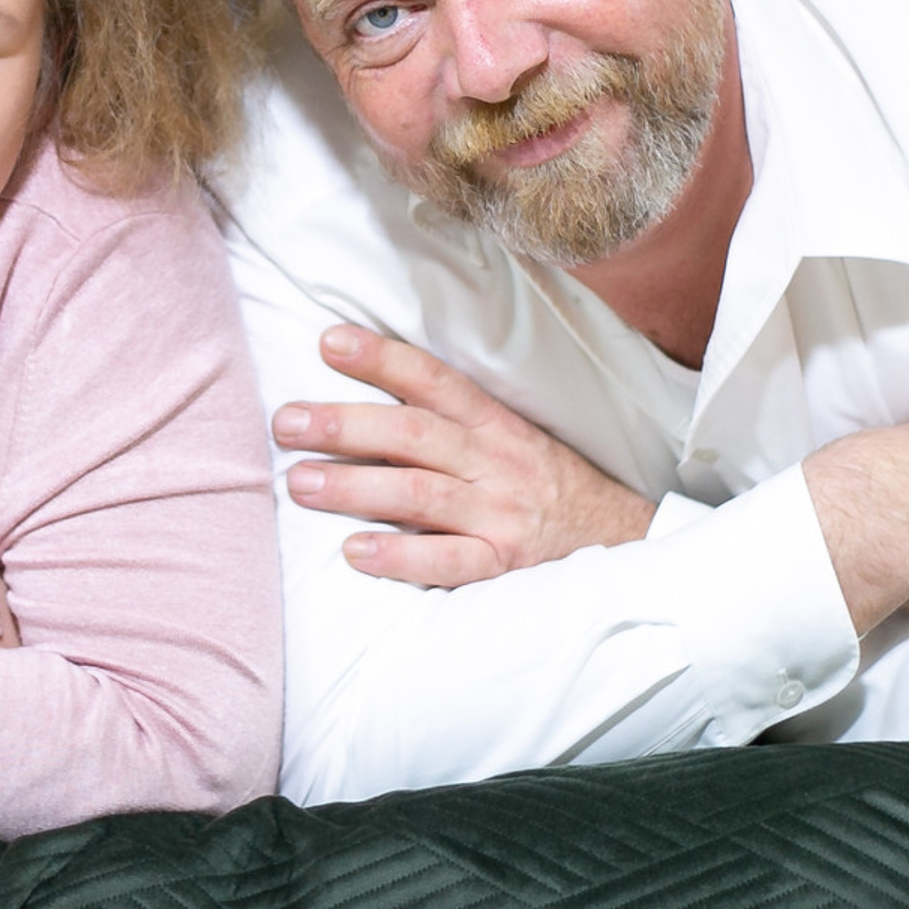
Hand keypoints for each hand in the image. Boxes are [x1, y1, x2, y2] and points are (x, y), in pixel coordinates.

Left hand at [274, 326, 656, 588]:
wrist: (622, 542)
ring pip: (421, 495)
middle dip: (346, 425)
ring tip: (300, 482)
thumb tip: (363, 397)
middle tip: (286, 422)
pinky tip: (355, 552)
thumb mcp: (506, 437)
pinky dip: (402, 557)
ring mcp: (500, 515)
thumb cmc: (544, 484)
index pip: (434, 381)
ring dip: (355, 488)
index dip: (382, 358)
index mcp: (495, 424)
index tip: (328, 342)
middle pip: (415, 435)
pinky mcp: (504, 566)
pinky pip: (450, 562)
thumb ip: (446, 420)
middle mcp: (497, 463)